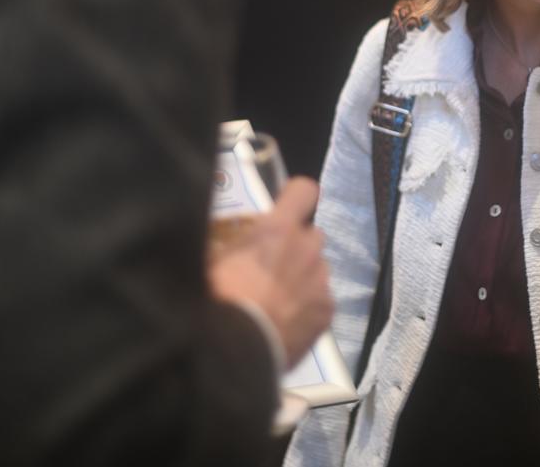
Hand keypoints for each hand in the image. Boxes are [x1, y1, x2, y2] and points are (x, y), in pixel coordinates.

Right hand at [210, 177, 332, 367]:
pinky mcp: (328, 310)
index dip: (295, 197)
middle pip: (311, 234)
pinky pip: (321, 300)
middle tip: (272, 268)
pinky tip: (287, 324)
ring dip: (303, 278)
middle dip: (296, 246)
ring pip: (317, 269)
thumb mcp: (211, 259)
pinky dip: (308, 308)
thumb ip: (230, 242)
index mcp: (278, 229)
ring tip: (278, 302)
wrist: (235, 349)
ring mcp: (321, 280)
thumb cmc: (218, 297)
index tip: (284, 210)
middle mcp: (307, 247)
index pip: (304, 190)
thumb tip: (218, 237)